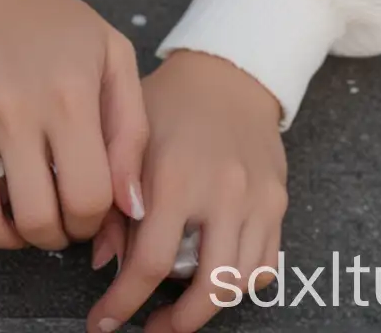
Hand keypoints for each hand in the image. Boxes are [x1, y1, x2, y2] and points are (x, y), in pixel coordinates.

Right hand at [0, 0, 148, 304]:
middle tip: (64, 217)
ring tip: (30, 223)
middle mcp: (14, 111)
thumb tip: (134, 208)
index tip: (94, 208)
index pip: (88, 197)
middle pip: (39, 219)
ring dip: (16, 243)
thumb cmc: (56, 24)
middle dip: (59, 235)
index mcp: (68, 94)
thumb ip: (132, 132)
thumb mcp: (112, 55)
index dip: (96, 219)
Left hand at [84, 50, 287, 332]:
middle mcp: (222, 191)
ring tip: (179, 308)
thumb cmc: (170, 104)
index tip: (103, 322)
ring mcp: (257, 198)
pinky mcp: (278, 201)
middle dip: (174, 323)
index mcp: (176, 175)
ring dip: (206, 308)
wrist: (227, 73)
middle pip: (207, 287)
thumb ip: (112, 201)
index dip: (124, 304)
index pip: (150, 263)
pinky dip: (239, 283)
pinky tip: (213, 276)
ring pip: (239, 284)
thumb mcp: (130, 140)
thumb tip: (103, 264)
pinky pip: (265, 266)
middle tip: (149, 328)